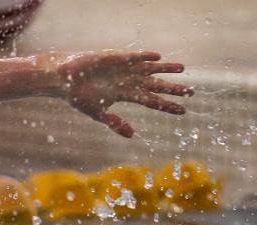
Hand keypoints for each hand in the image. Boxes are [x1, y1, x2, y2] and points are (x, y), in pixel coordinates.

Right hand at [50, 51, 192, 137]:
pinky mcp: (116, 58)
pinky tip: (157, 57)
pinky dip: (145, 57)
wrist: (65, 80)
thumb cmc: (80, 98)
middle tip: (191, 92)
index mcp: (127, 95)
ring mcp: (125, 69)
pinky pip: (134, 57)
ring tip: (182, 68)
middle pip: (156, 85)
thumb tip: (132, 136)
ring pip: (151, 69)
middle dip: (173, 89)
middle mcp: (130, 81)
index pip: (152, 101)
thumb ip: (115, 123)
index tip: (183, 111)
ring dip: (166, 68)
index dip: (167, 106)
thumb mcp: (98, 114)